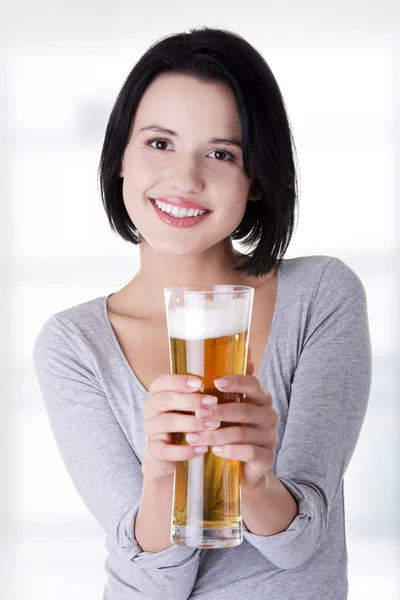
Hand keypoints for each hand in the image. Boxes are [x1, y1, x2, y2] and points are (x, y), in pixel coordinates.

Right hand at [142, 374, 219, 480]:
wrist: (174, 452)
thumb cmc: (190, 418)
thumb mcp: (200, 400)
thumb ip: (216, 385)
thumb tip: (247, 365)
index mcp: (159, 391)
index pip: (162, 381)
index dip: (179, 381)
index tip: (200, 382)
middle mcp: (151, 408)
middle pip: (165, 400)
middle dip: (190, 401)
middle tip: (213, 402)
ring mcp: (151, 429)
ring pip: (166, 423)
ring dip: (191, 423)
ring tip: (213, 425)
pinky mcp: (154, 450)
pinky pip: (165, 450)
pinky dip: (185, 450)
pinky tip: (203, 448)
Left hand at [185, 349, 278, 488]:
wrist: (237, 466)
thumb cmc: (228, 428)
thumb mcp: (224, 405)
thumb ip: (224, 384)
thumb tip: (228, 349)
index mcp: (260, 398)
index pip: (253, 384)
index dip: (236, 382)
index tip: (215, 382)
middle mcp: (268, 415)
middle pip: (245, 409)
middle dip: (219, 411)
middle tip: (198, 413)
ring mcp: (269, 437)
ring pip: (243, 432)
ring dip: (216, 434)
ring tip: (195, 436)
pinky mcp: (267, 458)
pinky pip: (250, 452)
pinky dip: (230, 451)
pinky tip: (214, 451)